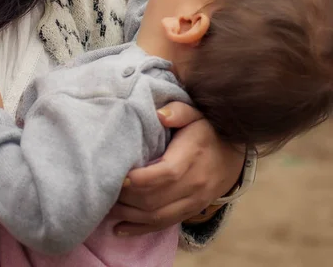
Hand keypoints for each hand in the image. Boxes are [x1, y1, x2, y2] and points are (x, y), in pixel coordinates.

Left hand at [110, 102, 243, 235]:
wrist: (233, 154)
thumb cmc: (207, 130)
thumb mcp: (196, 113)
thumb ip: (178, 111)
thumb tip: (159, 115)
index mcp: (192, 157)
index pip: (165, 174)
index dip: (139, 179)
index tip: (119, 176)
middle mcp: (195, 184)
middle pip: (156, 199)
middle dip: (127, 198)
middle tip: (105, 189)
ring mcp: (194, 201)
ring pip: (157, 216)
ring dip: (129, 215)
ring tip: (107, 207)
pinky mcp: (190, 211)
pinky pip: (164, 225)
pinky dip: (140, 229)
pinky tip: (120, 229)